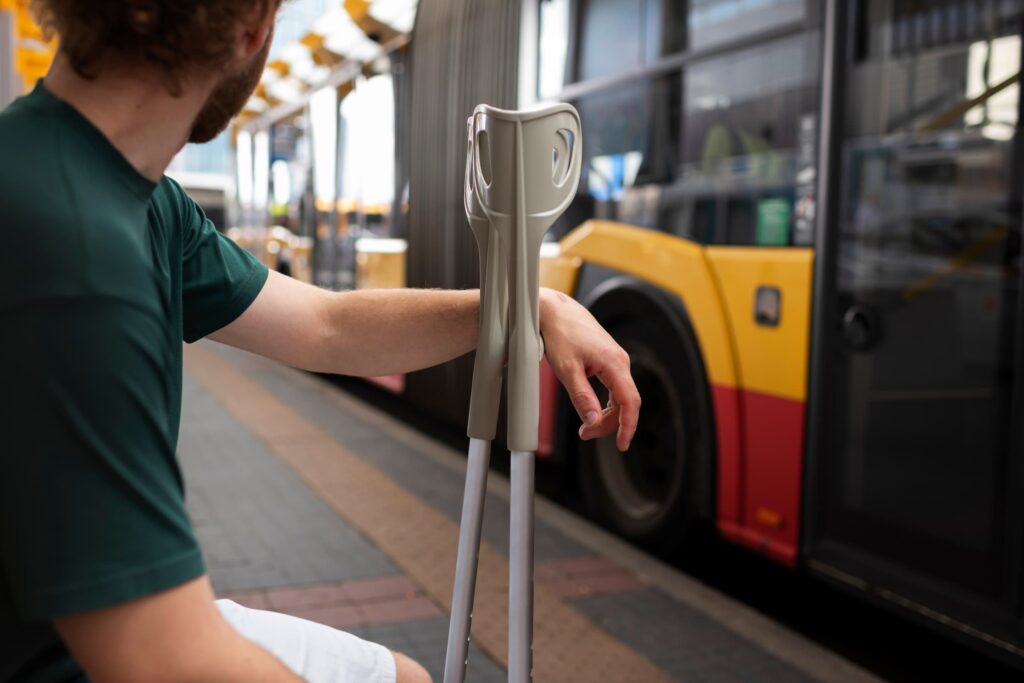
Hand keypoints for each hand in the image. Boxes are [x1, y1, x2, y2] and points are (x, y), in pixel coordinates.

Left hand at [539, 288, 639, 450]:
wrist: (554, 311)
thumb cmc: (559, 334)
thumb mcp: (567, 370)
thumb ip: (581, 397)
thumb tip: (593, 422)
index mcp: (615, 363)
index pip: (630, 402)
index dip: (628, 426)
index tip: (621, 445)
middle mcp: (620, 361)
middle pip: (625, 403)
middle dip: (610, 424)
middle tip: (586, 435)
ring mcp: (615, 360)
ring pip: (619, 397)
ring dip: (606, 415)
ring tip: (586, 428)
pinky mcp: (608, 360)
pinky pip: (613, 388)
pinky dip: (605, 404)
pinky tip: (592, 411)